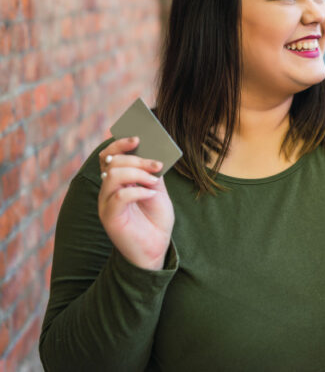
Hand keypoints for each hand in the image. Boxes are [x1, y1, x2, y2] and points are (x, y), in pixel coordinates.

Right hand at [97, 137, 174, 270]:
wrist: (156, 247)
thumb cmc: (155, 218)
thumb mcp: (157, 190)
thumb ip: (152, 172)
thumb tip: (152, 151)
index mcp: (118, 180)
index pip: (109, 155)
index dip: (120, 144)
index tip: (137, 137)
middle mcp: (108, 189)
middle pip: (113, 162)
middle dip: (138, 159)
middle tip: (157, 165)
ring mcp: (106, 203)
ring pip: (113, 175)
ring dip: (138, 174)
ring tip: (155, 181)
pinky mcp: (109, 217)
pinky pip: (119, 196)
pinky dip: (138, 192)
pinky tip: (150, 195)